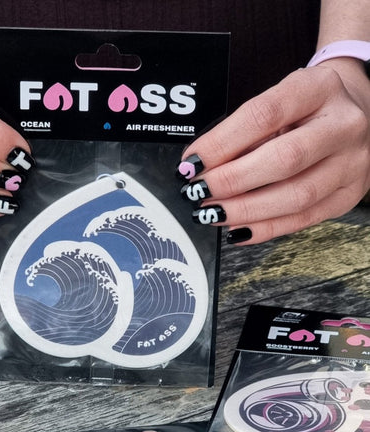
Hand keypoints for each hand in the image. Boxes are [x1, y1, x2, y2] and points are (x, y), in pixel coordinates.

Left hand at [178, 58, 369, 243]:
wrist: (359, 110)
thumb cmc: (308, 107)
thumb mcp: (278, 100)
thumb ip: (243, 130)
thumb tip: (200, 165)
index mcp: (319, 89)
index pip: (264, 115)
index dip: (221, 143)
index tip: (192, 163)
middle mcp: (343, 126)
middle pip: (284, 159)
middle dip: (231, 181)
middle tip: (198, 191)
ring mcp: (352, 163)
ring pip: (296, 197)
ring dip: (245, 210)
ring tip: (212, 212)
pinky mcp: (348, 195)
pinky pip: (304, 220)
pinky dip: (265, 228)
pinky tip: (237, 228)